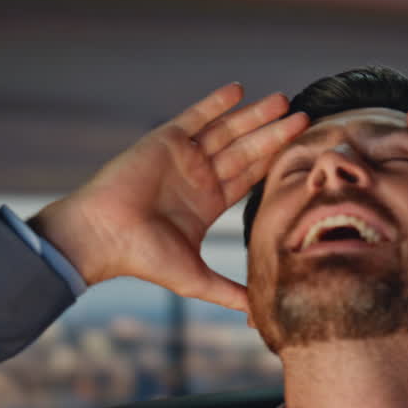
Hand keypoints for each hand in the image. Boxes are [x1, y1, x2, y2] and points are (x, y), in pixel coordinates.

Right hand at [31, 83, 307, 311]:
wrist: (103, 236)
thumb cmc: (144, 258)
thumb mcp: (196, 280)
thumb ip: (230, 293)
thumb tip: (259, 318)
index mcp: (208, 202)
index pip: (250, 178)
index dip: (275, 163)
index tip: (303, 151)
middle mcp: (198, 177)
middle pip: (245, 150)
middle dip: (273, 134)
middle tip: (304, 117)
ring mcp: (182, 157)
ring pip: (226, 131)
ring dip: (253, 115)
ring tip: (282, 100)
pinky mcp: (164, 139)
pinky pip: (195, 116)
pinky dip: (215, 103)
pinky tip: (238, 89)